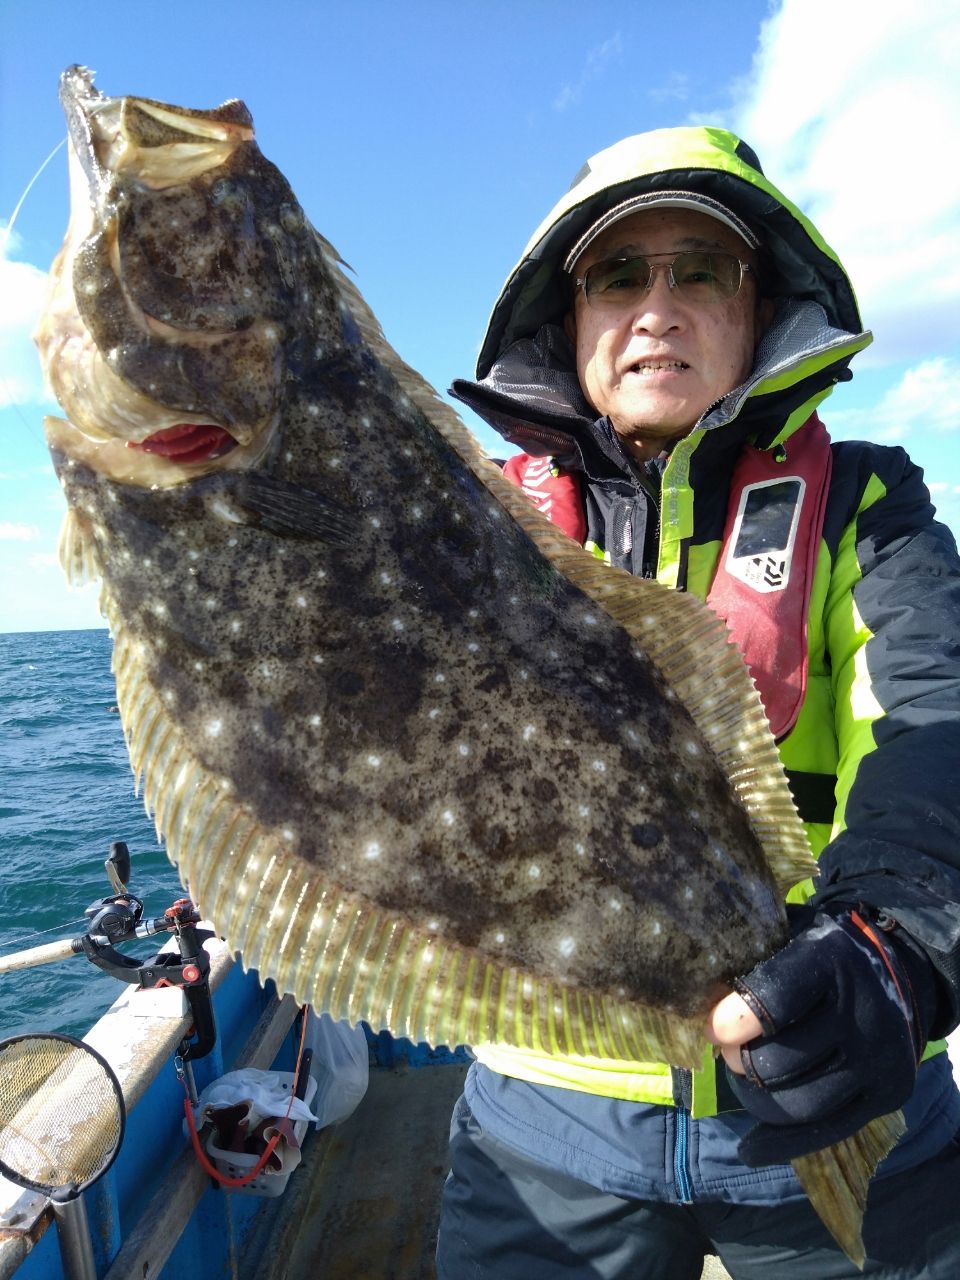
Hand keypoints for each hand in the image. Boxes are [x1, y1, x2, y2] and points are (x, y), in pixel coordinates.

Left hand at [705, 907, 931, 1165]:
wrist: (898, 973)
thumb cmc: (819, 954)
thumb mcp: (788, 937)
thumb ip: (749, 964)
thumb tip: (694, 1007)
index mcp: (832, 961)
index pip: (775, 1001)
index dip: (732, 1021)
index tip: (709, 1030)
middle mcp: (862, 1012)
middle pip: (778, 1062)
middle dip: (739, 1062)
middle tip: (727, 1051)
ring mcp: (879, 1059)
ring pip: (798, 1104)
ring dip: (757, 1098)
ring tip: (746, 1078)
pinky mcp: (888, 1096)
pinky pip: (826, 1132)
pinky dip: (781, 1143)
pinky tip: (750, 1148)